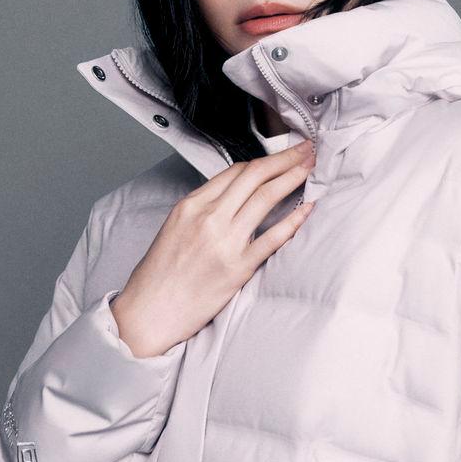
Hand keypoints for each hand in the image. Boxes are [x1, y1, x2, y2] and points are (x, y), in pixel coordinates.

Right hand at [110, 139, 315, 356]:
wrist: (149, 312)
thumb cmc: (159, 277)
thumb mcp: (174, 230)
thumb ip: (202, 212)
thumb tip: (230, 201)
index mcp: (190, 206)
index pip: (235, 172)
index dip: (264, 159)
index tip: (281, 155)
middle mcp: (208, 218)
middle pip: (254, 175)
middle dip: (286, 158)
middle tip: (306, 150)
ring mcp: (224, 242)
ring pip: (266, 197)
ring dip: (294, 178)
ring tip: (311, 168)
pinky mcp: (238, 268)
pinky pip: (273, 237)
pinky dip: (294, 220)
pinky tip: (307, 209)